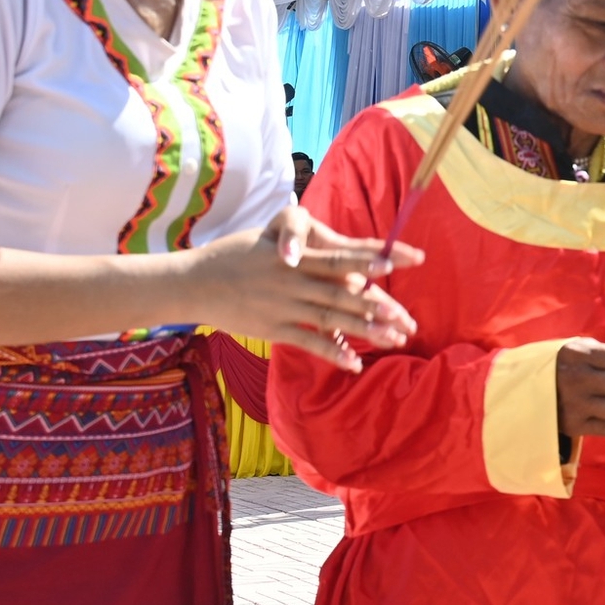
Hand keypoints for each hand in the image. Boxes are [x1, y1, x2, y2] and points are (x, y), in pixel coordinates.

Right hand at [190, 207, 418, 371]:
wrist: (195, 282)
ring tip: (395, 339)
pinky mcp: (273, 328)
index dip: (376, 259)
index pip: (344, 256)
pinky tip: (355, 362)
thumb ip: (307, 248)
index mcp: (298, 255)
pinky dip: (332, 352)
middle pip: (345, 292)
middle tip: (410, 319)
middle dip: (380, 305)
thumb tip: (342, 257)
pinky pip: (308, 342)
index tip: (406, 261)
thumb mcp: (271, 241)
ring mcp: (284, 305)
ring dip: (365, 329)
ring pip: (332, 318)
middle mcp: (295, 279)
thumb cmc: (236, 257)